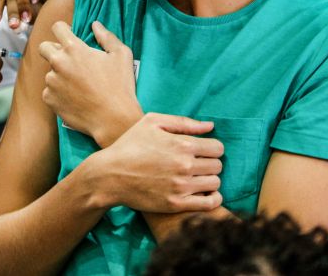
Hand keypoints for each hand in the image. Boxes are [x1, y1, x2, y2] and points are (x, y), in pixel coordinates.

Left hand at [39, 21, 141, 146]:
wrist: (113, 119)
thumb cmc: (120, 86)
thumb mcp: (121, 55)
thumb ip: (106, 36)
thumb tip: (95, 25)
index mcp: (74, 49)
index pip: (57, 27)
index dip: (63, 29)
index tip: (69, 35)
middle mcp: (58, 63)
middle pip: (44, 47)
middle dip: (53, 49)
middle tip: (69, 59)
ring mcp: (51, 81)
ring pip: (50, 72)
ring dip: (59, 75)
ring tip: (79, 86)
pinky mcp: (49, 99)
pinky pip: (50, 91)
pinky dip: (59, 93)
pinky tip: (74, 98)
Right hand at [92, 113, 223, 212]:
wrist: (109, 175)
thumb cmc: (129, 145)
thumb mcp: (151, 122)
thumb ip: (183, 122)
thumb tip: (210, 126)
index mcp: (183, 144)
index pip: (217, 148)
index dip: (211, 148)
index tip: (201, 151)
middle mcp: (185, 166)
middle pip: (218, 165)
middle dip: (209, 163)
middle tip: (197, 164)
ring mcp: (182, 186)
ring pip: (215, 183)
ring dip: (209, 179)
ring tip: (197, 178)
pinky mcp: (176, 204)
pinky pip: (210, 203)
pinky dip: (212, 198)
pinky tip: (203, 193)